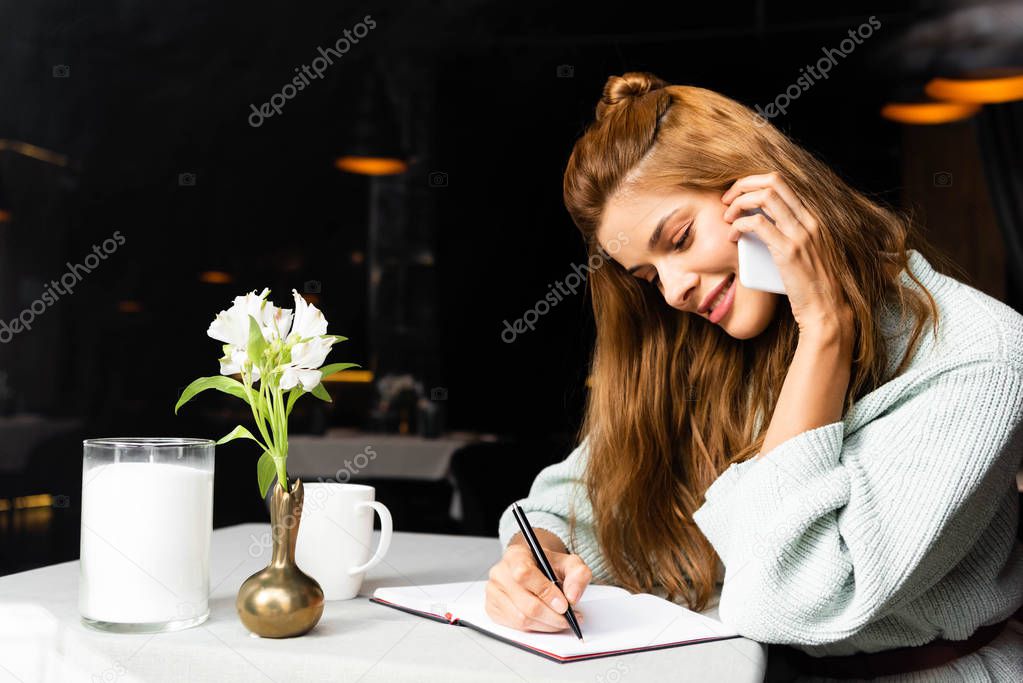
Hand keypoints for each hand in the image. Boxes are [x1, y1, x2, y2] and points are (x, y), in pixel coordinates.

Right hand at [484, 541, 590, 631]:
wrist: (534, 568)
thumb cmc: (548, 565)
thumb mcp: (569, 562)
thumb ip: (578, 574)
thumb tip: (572, 597)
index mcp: (516, 555)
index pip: (525, 574)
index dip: (546, 592)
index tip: (564, 604)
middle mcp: (500, 573)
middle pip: (526, 603)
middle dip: (553, 616)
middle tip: (568, 619)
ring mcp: (494, 592)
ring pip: (521, 619)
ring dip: (546, 625)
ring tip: (561, 621)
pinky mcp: (493, 609)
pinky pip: (515, 627)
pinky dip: (536, 628)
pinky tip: (546, 622)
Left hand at [721, 172, 852, 341]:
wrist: (826, 309)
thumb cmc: (812, 286)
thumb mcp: (806, 252)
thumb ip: (791, 235)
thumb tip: (763, 225)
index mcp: (813, 218)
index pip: (783, 183)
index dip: (755, 184)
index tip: (738, 196)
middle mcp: (810, 220)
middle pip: (773, 181)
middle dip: (743, 185)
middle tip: (727, 200)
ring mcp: (801, 233)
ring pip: (765, 196)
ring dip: (738, 203)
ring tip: (727, 218)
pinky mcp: (789, 250)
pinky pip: (758, 224)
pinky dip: (739, 225)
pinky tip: (732, 236)